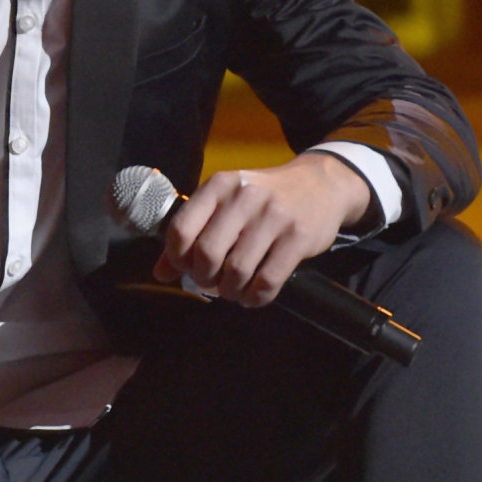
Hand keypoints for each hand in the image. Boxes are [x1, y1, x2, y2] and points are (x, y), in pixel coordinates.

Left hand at [153, 151, 372, 305]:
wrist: (320, 184)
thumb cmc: (262, 199)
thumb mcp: (224, 204)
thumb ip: (191, 234)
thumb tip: (161, 273)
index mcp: (218, 186)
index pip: (181, 229)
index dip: (176, 257)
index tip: (184, 267)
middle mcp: (244, 197)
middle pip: (206, 253)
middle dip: (202, 277)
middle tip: (209, 282)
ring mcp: (274, 216)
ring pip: (237, 271)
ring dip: (229, 290)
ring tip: (231, 290)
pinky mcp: (299, 237)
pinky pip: (268, 280)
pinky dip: (255, 297)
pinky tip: (252, 296)